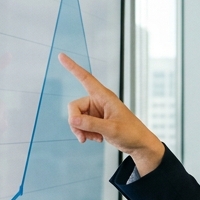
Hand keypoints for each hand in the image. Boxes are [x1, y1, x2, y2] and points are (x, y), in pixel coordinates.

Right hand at [60, 53, 164, 174]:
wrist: (139, 144)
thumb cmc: (131, 133)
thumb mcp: (111, 129)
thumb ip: (91, 124)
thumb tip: (72, 119)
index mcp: (104, 96)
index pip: (85, 78)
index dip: (72, 67)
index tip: (61, 55)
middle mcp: (98, 101)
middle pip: (74, 107)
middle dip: (75, 123)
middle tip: (82, 137)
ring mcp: (96, 111)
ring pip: (76, 118)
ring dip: (81, 130)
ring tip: (94, 139)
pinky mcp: (96, 121)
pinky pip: (82, 125)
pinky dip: (86, 133)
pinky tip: (97, 139)